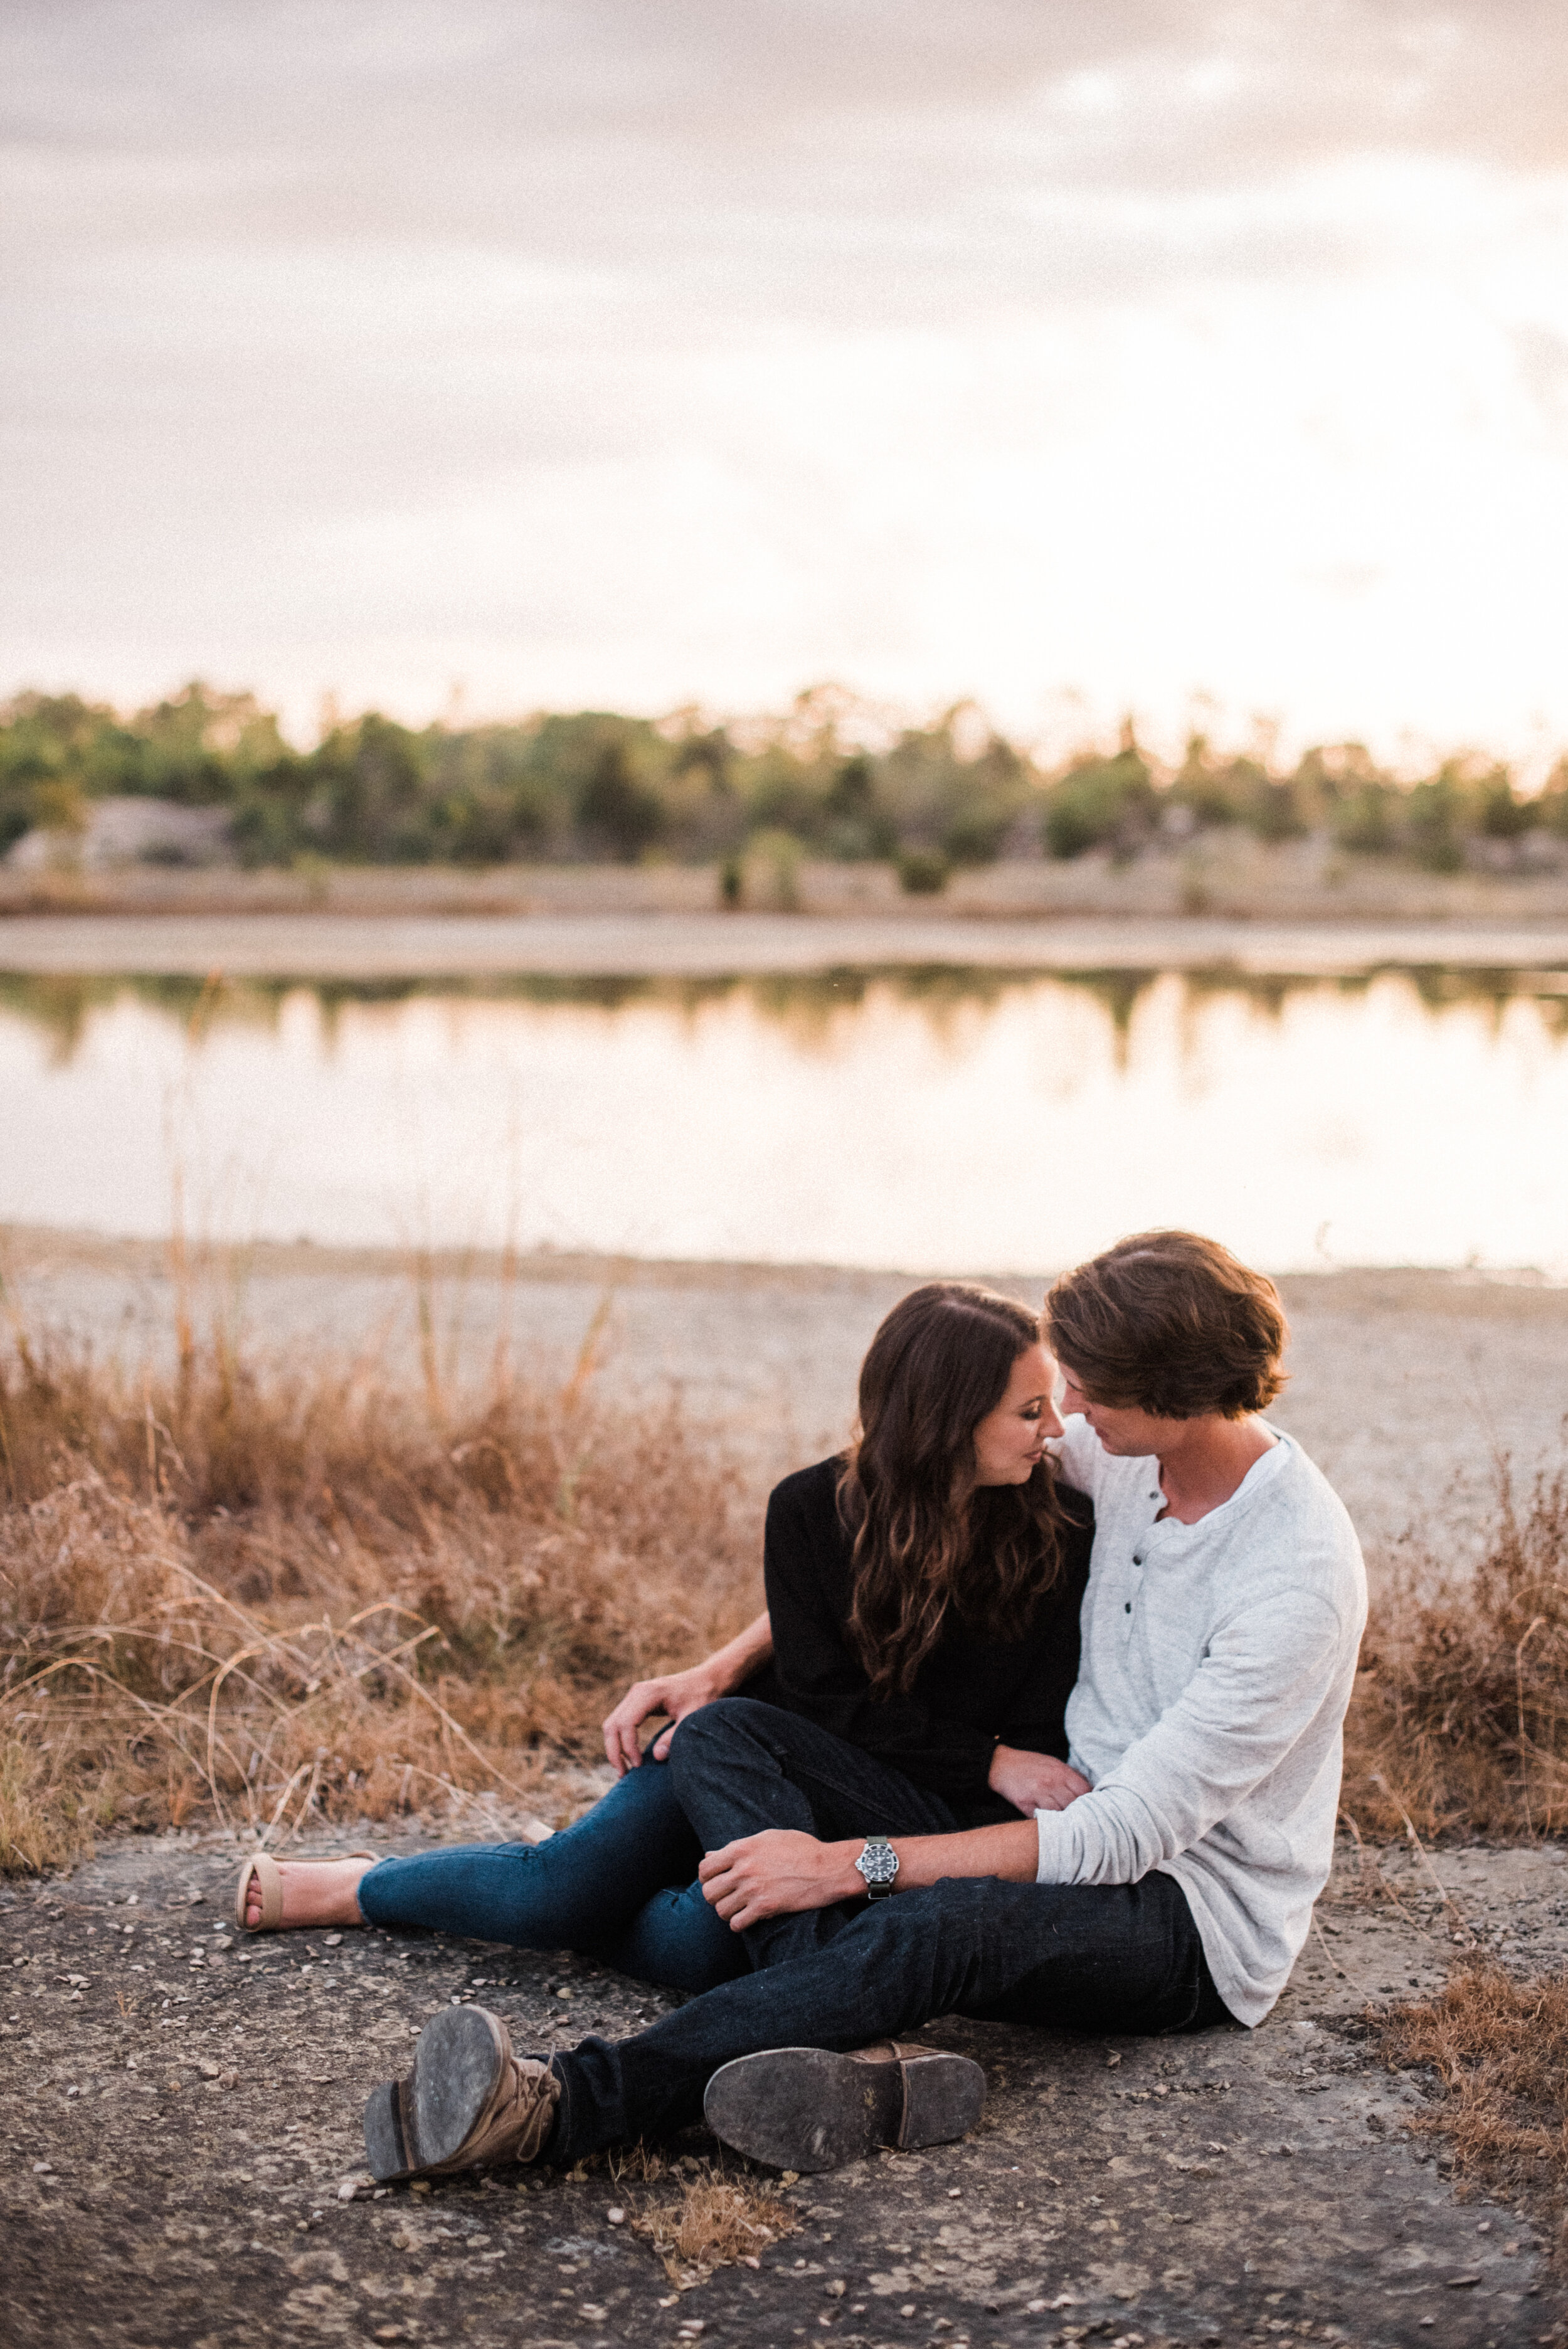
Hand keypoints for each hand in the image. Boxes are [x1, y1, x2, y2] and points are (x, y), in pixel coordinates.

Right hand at [601, 1664, 723, 1773]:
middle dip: (614, 1752)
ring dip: (614, 1748)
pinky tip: (628, 1756)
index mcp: (648, 1693)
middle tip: (623, 1774)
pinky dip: (620, 1740)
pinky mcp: (636, 1702)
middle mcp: (636, 1692)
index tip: (639, 1765)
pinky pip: (620, 1722)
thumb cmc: (701, 1696)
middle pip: (612, 1725)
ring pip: (612, 1724)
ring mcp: (634, 1696)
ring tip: (624, 1770)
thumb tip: (656, 1756)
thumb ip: (674, 1736)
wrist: (707, 1679)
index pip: (626, 1723)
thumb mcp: (692, 1717)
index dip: (629, 1747)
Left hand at [698, 1830, 860, 1929]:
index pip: (705, 1868)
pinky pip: (737, 1923)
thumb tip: (710, 1856)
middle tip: (728, 1897)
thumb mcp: (768, 1838)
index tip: (716, 1881)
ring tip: (739, 1908)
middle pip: (709, 1892)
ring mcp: (754, 1889)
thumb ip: (738, 1847)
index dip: (706, 1878)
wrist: (827, 1868)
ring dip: (727, 1911)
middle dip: (715, 1897)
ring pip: (721, 1910)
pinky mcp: (766, 1907)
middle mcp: (744, 1869)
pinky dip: (739, 1924)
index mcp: (742, 1848)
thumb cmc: (801, 1849)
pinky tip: (748, 1918)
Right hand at [987, 1743, 1090, 1816]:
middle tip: (1078, 1820)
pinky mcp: (1024, 1803)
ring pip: (1059, 1814)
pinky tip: (1048, 1823)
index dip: (1090, 1801)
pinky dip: (1046, 1822)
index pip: (1085, 1791)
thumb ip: (1070, 1776)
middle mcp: (1051, 1782)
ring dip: (1062, 1820)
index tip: (1090, 1808)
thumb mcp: (1053, 1763)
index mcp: (1061, 1771)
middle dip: (1077, 1813)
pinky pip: (1041, 1819)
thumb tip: (1090, 1791)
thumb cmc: (1030, 1765)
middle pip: (1074, 1805)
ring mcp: (1037, 1793)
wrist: (1001, 1764)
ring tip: (1065, 1824)